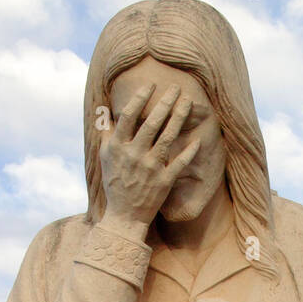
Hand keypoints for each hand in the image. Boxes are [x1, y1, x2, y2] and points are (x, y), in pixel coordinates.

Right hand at [99, 83, 199, 234]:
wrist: (124, 216)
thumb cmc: (115, 183)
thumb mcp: (105, 158)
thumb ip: (106, 133)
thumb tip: (105, 110)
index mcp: (118, 147)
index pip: (130, 116)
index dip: (141, 97)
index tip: (151, 85)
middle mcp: (134, 155)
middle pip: (152, 123)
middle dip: (165, 102)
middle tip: (176, 88)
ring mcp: (150, 168)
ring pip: (167, 138)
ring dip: (179, 118)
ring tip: (188, 102)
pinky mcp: (164, 181)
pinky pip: (179, 163)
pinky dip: (189, 151)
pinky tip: (197, 139)